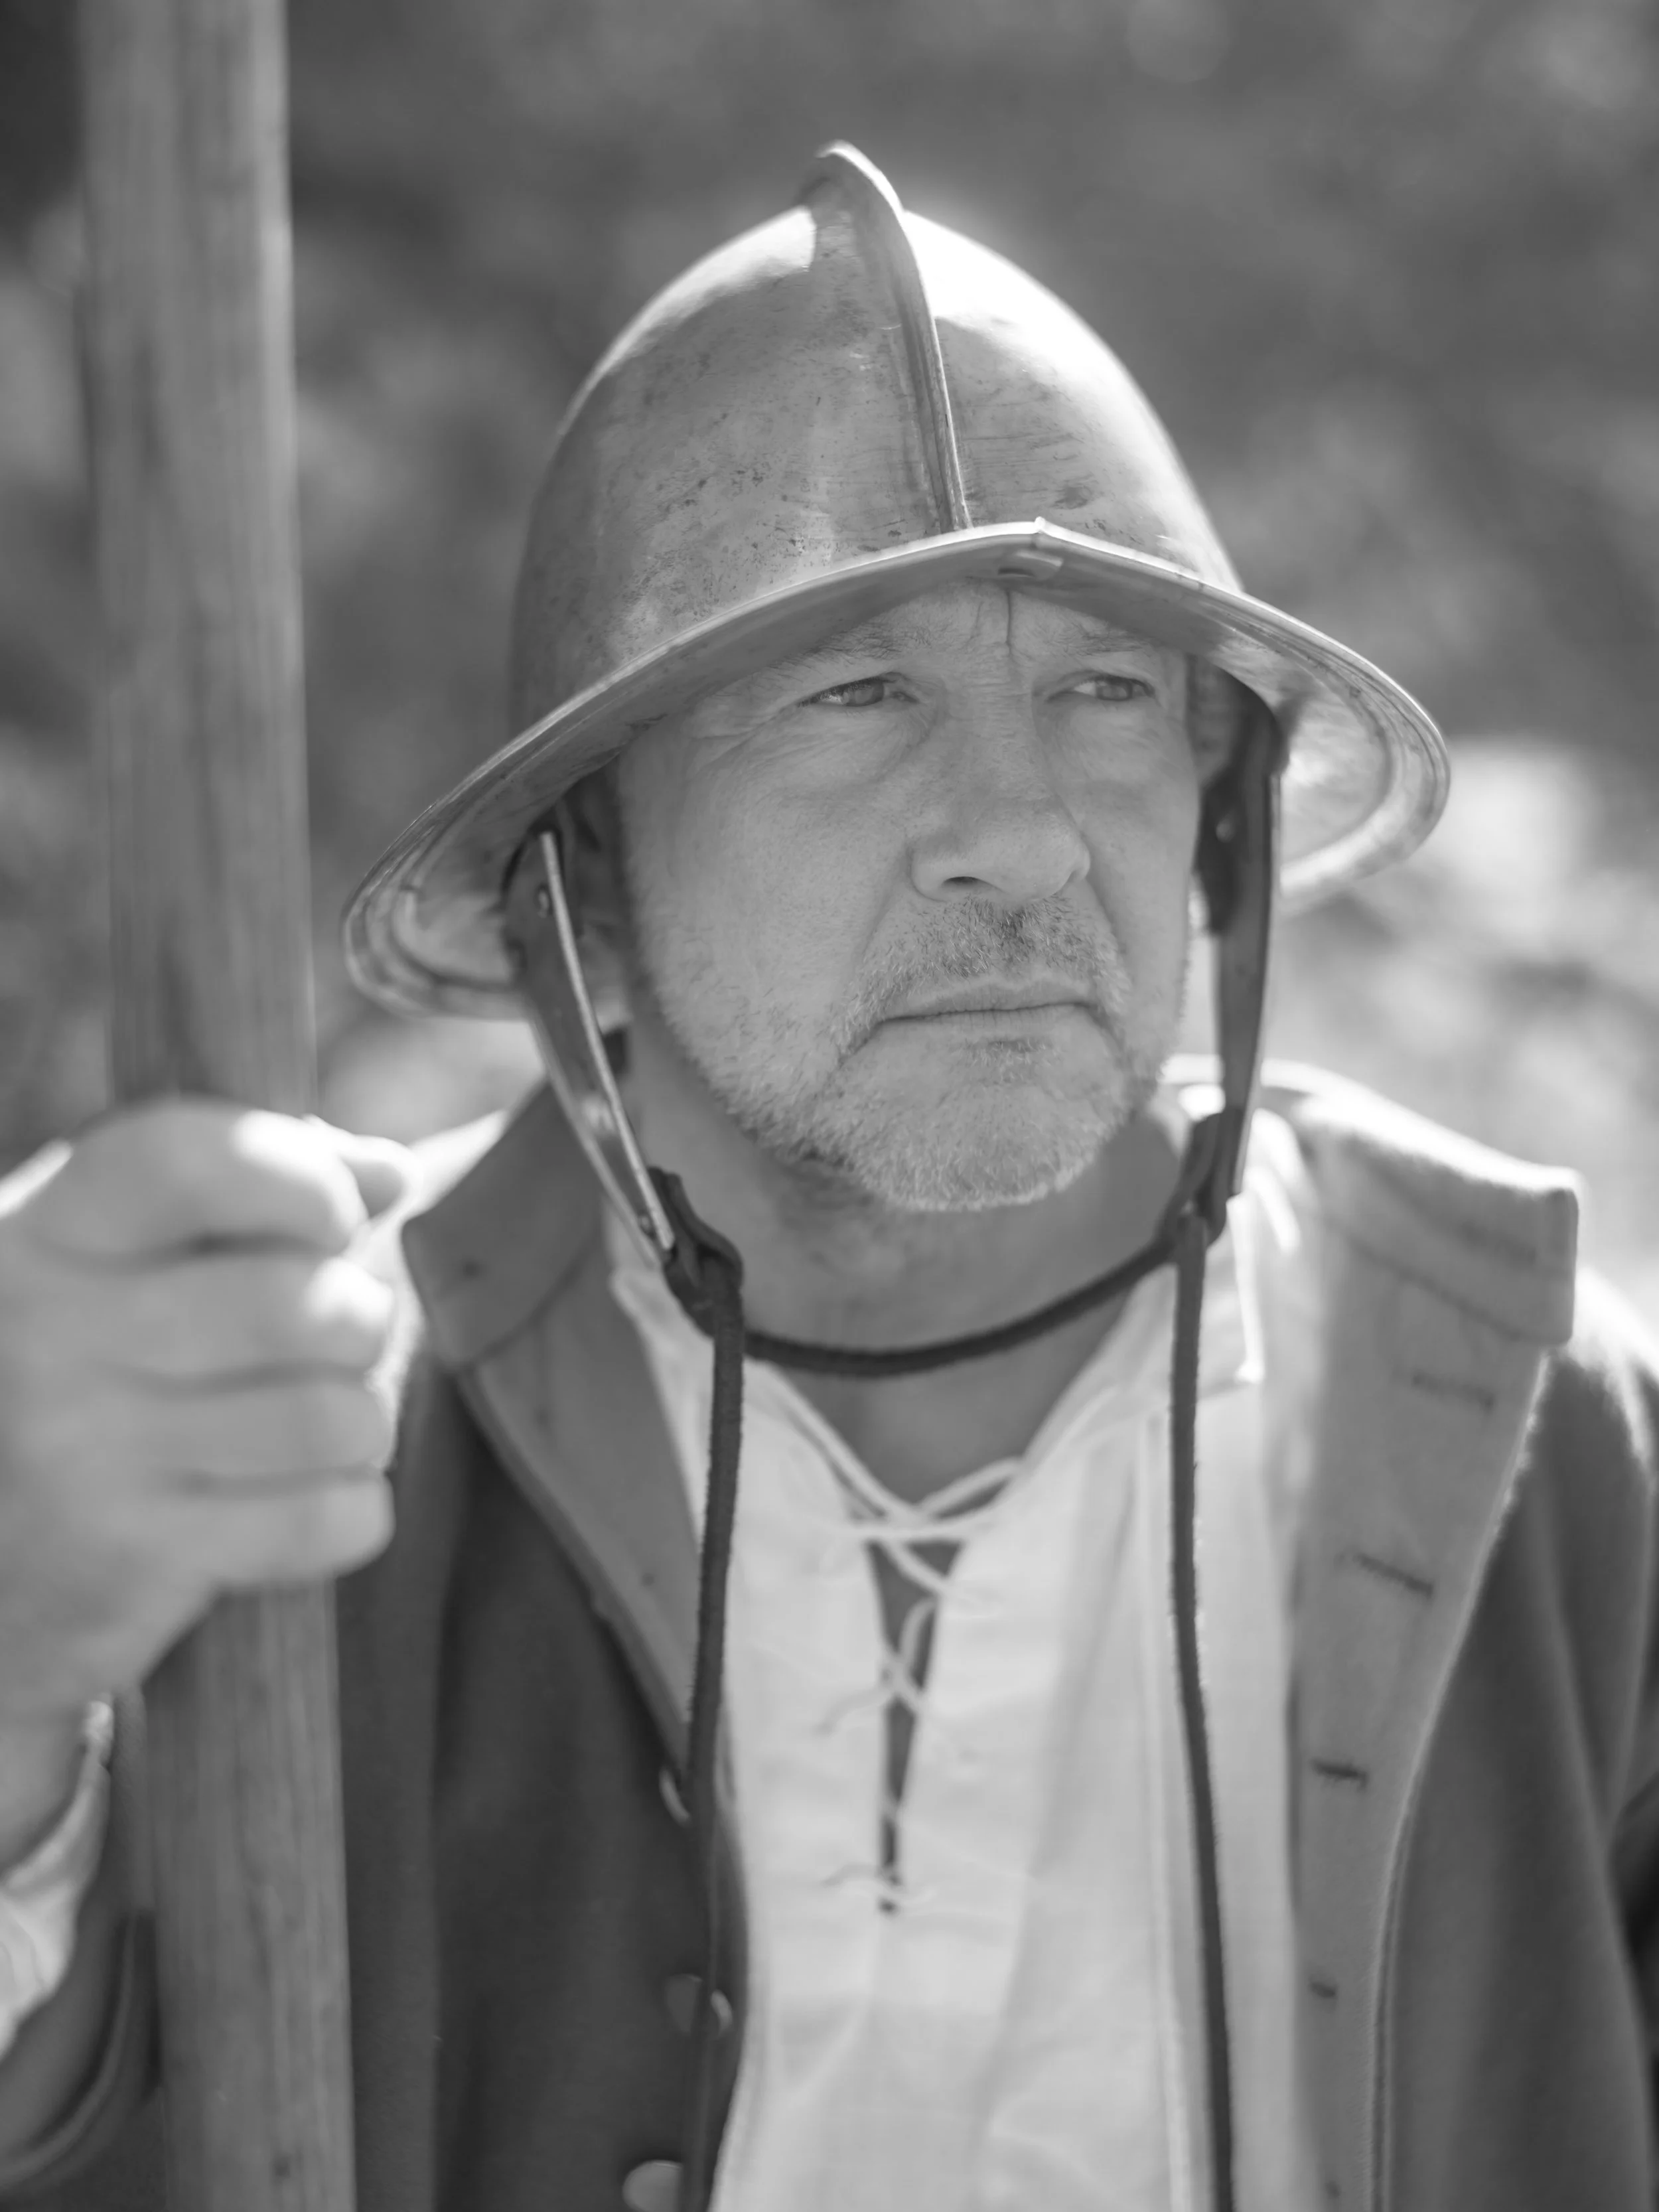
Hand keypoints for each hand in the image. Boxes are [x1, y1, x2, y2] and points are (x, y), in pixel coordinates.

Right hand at [0, 1100, 412, 1736]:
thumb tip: (388, 1175)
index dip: (301, 1180)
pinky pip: (326, 1519)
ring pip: (330, 1416)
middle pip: (295, 1303)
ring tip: (323, 1422)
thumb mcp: (110, 1253)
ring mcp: (80, 1457)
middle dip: (360, 1318)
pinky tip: (302, 1497)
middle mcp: (46, 1337)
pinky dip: (350, 1507)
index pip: (191, 1165)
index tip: (333, 1215)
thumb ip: (243, 1192)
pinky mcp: (126, 1565)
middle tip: (343, 1338)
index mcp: (45, 1233)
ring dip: (361, 1419)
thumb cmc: (69, 1369)